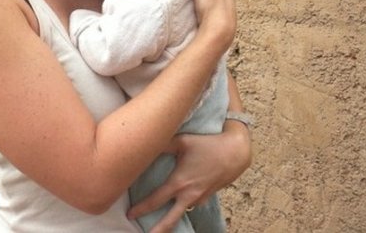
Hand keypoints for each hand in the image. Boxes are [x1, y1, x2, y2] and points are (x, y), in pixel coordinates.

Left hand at [127, 128, 251, 232]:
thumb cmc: (208, 145)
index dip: (141, 209)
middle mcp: (189, 194)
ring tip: (160, 223)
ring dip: (172, 218)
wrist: (236, 152)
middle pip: (171, 219)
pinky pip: (192, 204)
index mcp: (180, 183)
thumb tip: (146, 142)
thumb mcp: (182, 141)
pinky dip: (184, 205)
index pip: (156, 200)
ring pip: (182, 212)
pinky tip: (179, 202)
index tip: (130, 215)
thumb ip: (163, 144)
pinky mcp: (208, 196)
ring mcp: (200, 197)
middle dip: (159, 230)